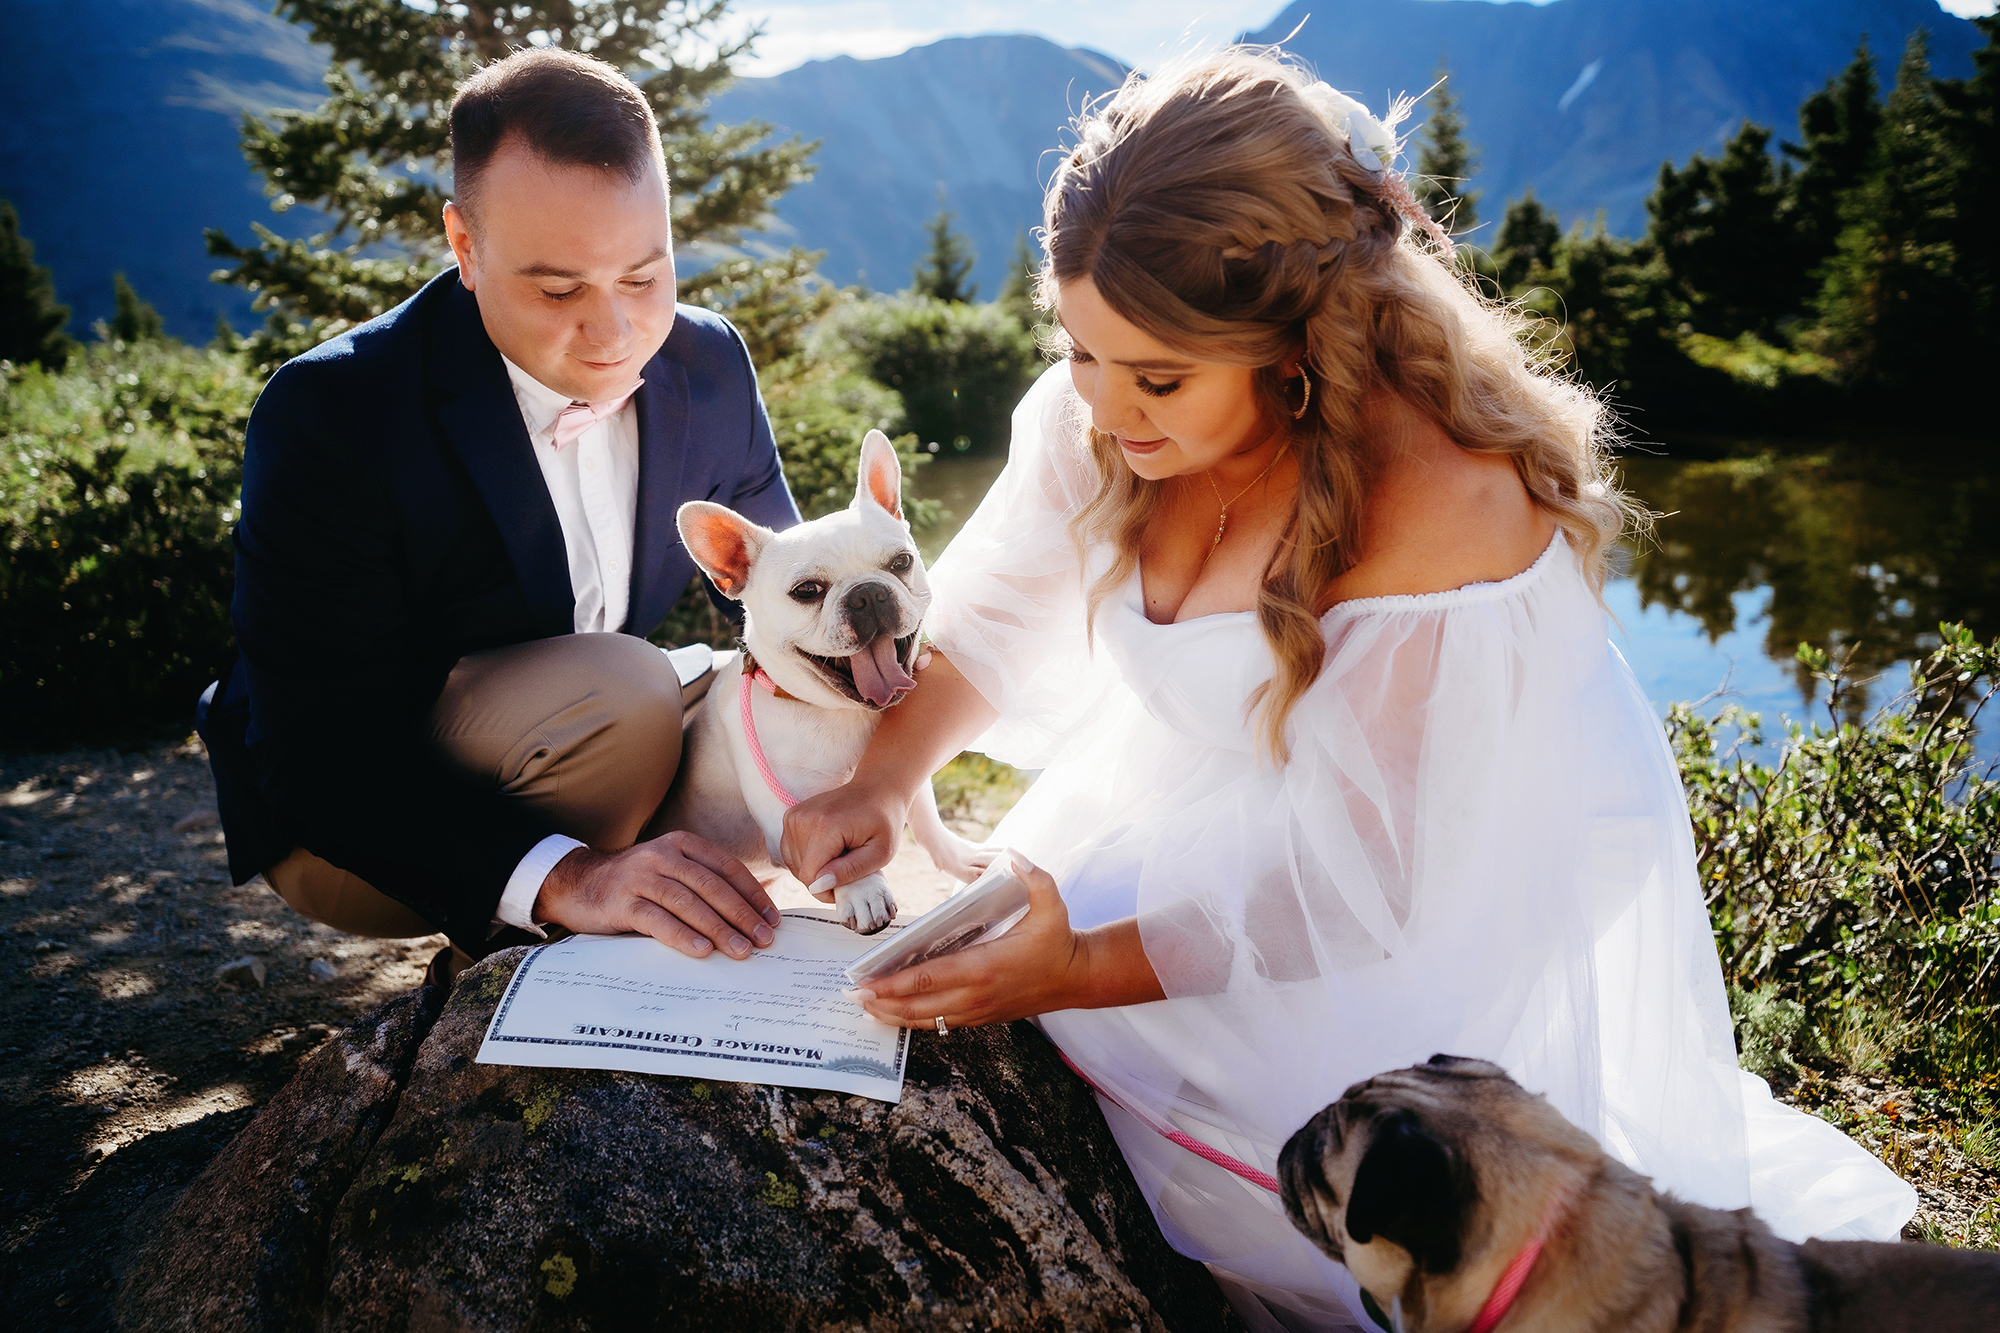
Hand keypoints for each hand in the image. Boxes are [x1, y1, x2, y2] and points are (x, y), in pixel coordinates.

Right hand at [535, 831, 780, 959]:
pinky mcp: (622, 902)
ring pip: (688, 903)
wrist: (577, 884)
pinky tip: (702, 951)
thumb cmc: (635, 884)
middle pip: (712, 886)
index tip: (772, 920)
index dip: (753, 894)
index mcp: (682, 844)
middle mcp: (663, 856)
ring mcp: (641, 877)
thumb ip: (704, 882)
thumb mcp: (671, 871)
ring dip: (719, 929)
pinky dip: (682, 936)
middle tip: (764, 940)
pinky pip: (658, 920)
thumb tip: (754, 909)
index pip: (727, 868)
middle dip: (742, 915)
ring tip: (740, 950)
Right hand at [781, 776, 911, 903]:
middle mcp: (803, 819)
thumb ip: (850, 871)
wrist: (877, 789)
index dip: (827, 890)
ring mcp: (793, 817)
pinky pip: (791, 853)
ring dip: (817, 868)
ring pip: (794, 865)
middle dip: (824, 878)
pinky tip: (828, 849)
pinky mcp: (791, 817)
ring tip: (840, 853)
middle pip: (801, 872)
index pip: (810, 876)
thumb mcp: (880, 853)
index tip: (848, 884)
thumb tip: (819, 886)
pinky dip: (809, 858)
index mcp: (824, 827)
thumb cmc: (883, 820)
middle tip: (849, 863)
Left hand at [847, 854, 1092, 1028]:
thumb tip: (1014, 855)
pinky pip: (941, 1023)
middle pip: (919, 1006)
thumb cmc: (1059, 939)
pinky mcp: (982, 1017)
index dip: (894, 984)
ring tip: (866, 1007)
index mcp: (984, 966)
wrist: (1077, 978)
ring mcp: (979, 1009)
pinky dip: (915, 1021)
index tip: (867, 982)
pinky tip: (897, 1014)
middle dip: (882, 1003)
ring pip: (927, 1020)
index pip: (929, 978)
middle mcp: (977, 994)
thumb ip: (1034, 876)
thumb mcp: (1052, 902)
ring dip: (894, 1016)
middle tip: (852, 995)